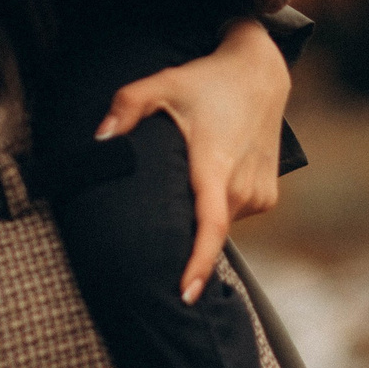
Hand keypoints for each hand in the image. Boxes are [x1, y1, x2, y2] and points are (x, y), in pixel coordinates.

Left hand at [95, 18, 290, 303]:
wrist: (261, 73)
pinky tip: (209, 177)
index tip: (185, 294)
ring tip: (187, 177)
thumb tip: (100, 140)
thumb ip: (127, 106)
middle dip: (180, 232)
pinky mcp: (268, 196)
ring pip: (219, 221)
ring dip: (199, 210)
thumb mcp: (163, 83)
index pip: (210, 227)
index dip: (198, 264)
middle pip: (204, 227)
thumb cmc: (208, 80)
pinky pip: (234, 214)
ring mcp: (259, 193)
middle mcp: (242, 185)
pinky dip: (217, 206)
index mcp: (215, 165)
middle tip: (154, 219)